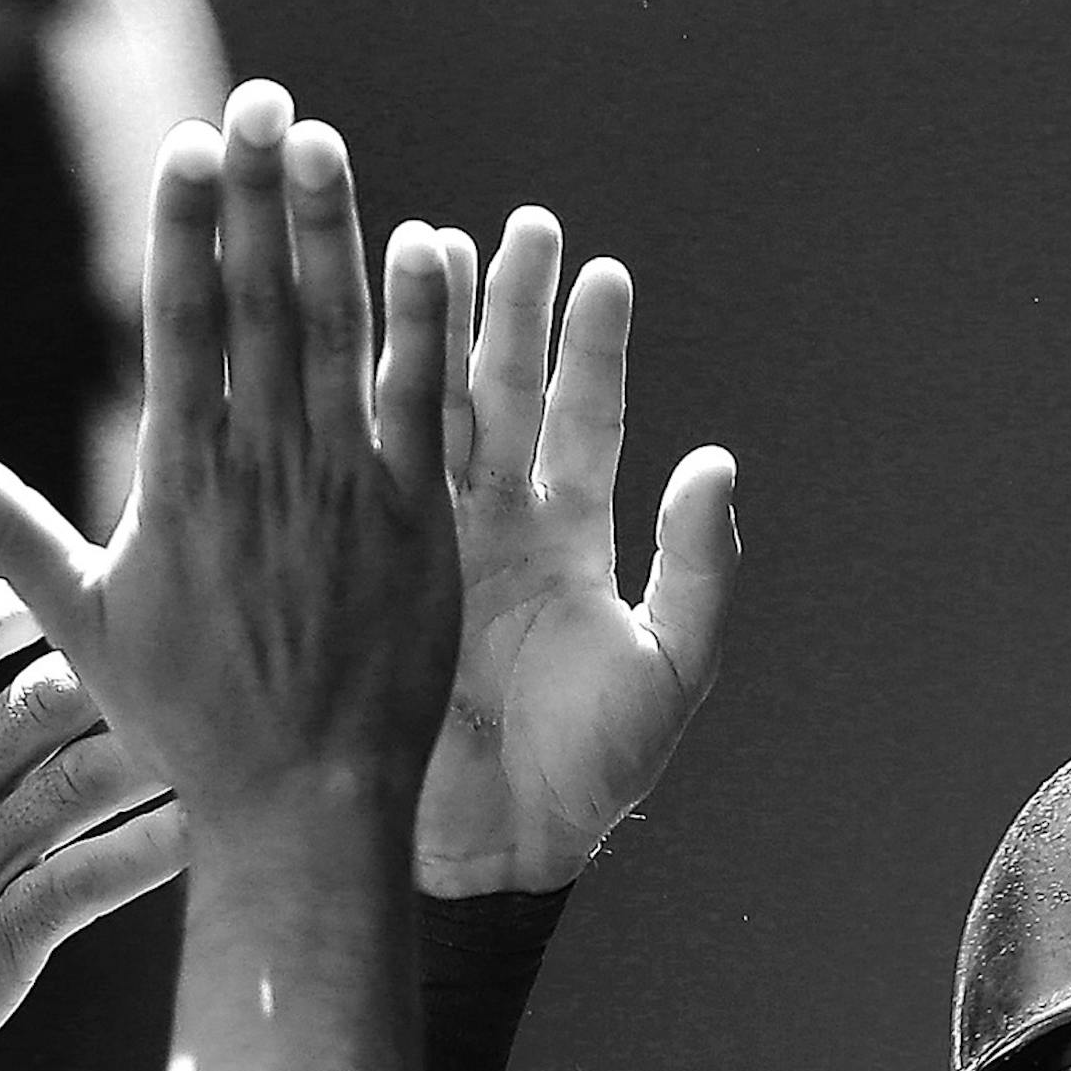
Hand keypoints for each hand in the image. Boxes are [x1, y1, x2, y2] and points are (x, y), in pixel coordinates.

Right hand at [0, 82, 460, 848]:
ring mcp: (347, 494)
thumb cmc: (193, 723)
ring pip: (340, 337)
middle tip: (264, 102)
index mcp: (182, 483)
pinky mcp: (418, 526)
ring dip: (333, 233)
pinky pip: (423, 406)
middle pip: (262, 305)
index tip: (190, 147)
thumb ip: (0, 525)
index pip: (181, 325)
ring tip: (322, 144)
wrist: (308, 805)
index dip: (187, 228)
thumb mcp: (83, 622)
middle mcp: (265, 471)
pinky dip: (423, 327)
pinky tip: (428, 247)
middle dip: (259, 197)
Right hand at [0, 580, 179, 1070]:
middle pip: (42, 699)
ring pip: (80, 780)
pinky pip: (89, 882)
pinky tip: (211, 830)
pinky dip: (153, 852)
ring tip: (233, 721)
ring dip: (154, 748)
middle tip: (201, 647)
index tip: (83, 584)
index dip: (20, 605)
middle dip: (122, 668)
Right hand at [415, 211, 738, 893]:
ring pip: (432, 411)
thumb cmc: (589, 773)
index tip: (601, 272)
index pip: (587, 421)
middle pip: (508, 393)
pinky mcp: (377, 567)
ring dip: (430, 330)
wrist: (492, 844)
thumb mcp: (669, 671)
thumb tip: (716, 465)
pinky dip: (364, 399)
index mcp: (574, 543)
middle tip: (519, 227)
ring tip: (430, 239)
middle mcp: (505, 527)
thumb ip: (700, 571)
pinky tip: (353, 329)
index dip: (592, 348)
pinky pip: (370, 467)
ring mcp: (434, 542)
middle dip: (512, 311)